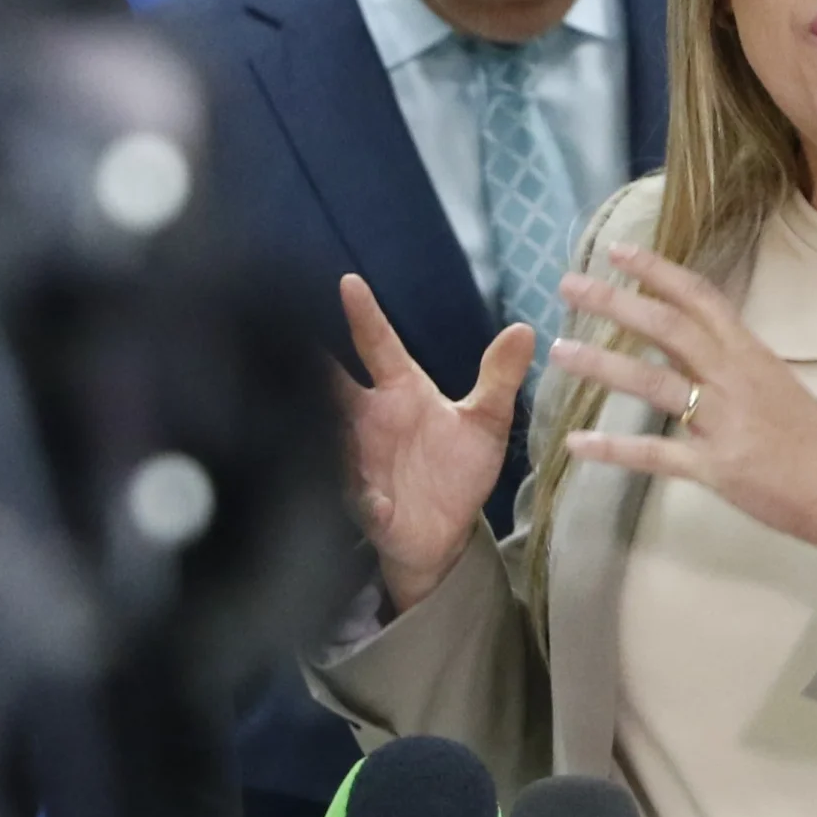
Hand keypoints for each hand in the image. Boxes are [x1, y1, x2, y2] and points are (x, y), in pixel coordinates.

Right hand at [337, 275, 532, 611]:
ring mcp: (360, 460)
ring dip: (326, 426)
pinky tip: (374, 501)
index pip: (378, 345)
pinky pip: (357, 498)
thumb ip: (499, 378)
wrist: (446, 534)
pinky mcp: (365, 505)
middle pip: (334, 384)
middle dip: (312, 362)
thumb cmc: (457, 470)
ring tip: (322, 407)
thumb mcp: (485, 422)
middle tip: (292, 334)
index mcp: (399, 391)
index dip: (364, 315)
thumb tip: (524, 328)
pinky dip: (363, 499)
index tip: (349, 282)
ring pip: (331, 436)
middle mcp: (370, 420)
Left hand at [551, 244, 816, 585]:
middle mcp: (735, 378)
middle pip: (668, 328)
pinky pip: (656, 455)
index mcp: (750, 353)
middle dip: (615, 303)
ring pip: (654, 385)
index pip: (698, 297)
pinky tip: (577, 444)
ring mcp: (725, 423)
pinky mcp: (717, 469)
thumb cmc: (815, 440)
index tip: (616, 251)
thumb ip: (731, 362)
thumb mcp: (776, 384)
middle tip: (569, 285)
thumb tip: (689, 342)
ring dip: (603, 365)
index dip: (656, 271)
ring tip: (561, 351)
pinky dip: (614, 449)